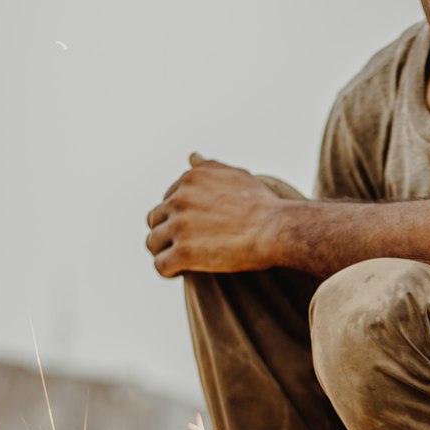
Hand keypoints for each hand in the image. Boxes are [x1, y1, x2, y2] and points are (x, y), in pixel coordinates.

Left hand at [145, 153, 280, 276]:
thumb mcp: (235, 176)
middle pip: (155, 220)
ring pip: (153, 242)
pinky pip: (160, 265)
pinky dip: (168, 271)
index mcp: (190, 180)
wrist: (277, 229)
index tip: (196, 229)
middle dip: (168, 233)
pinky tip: (182, 272)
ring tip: (183, 261)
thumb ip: (209, 167)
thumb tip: (192, 157)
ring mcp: (180, 226)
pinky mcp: (183, 253)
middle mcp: (179, 199)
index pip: (167, 200)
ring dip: (165, 252)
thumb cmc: (262, 205)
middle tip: (189, 246)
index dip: (178, 217)